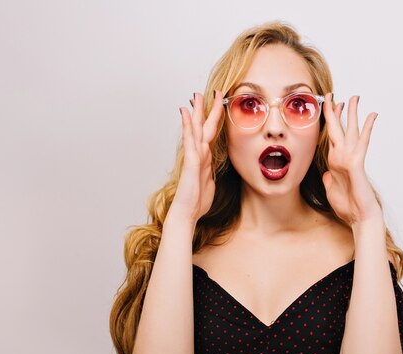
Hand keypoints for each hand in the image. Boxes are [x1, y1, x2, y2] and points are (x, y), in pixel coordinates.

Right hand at [167, 91, 223, 224]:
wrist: (187, 212)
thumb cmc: (196, 200)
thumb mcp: (209, 182)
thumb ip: (210, 170)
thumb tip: (211, 165)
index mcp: (204, 158)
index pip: (209, 134)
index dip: (213, 118)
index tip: (216, 104)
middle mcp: (198, 154)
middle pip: (201, 126)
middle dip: (204, 109)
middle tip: (204, 92)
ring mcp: (193, 157)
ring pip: (195, 129)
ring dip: (196, 112)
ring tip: (195, 96)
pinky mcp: (191, 162)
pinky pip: (190, 141)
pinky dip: (187, 126)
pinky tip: (185, 115)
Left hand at [321, 93, 382, 225]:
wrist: (359, 218)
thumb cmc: (348, 207)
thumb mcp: (331, 190)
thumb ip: (329, 179)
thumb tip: (326, 173)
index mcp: (335, 162)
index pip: (331, 137)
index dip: (329, 122)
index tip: (328, 108)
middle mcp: (343, 157)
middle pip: (339, 129)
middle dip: (336, 111)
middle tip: (333, 94)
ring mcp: (350, 159)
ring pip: (351, 130)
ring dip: (352, 113)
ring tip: (354, 97)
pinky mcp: (357, 163)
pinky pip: (362, 141)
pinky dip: (367, 128)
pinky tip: (372, 115)